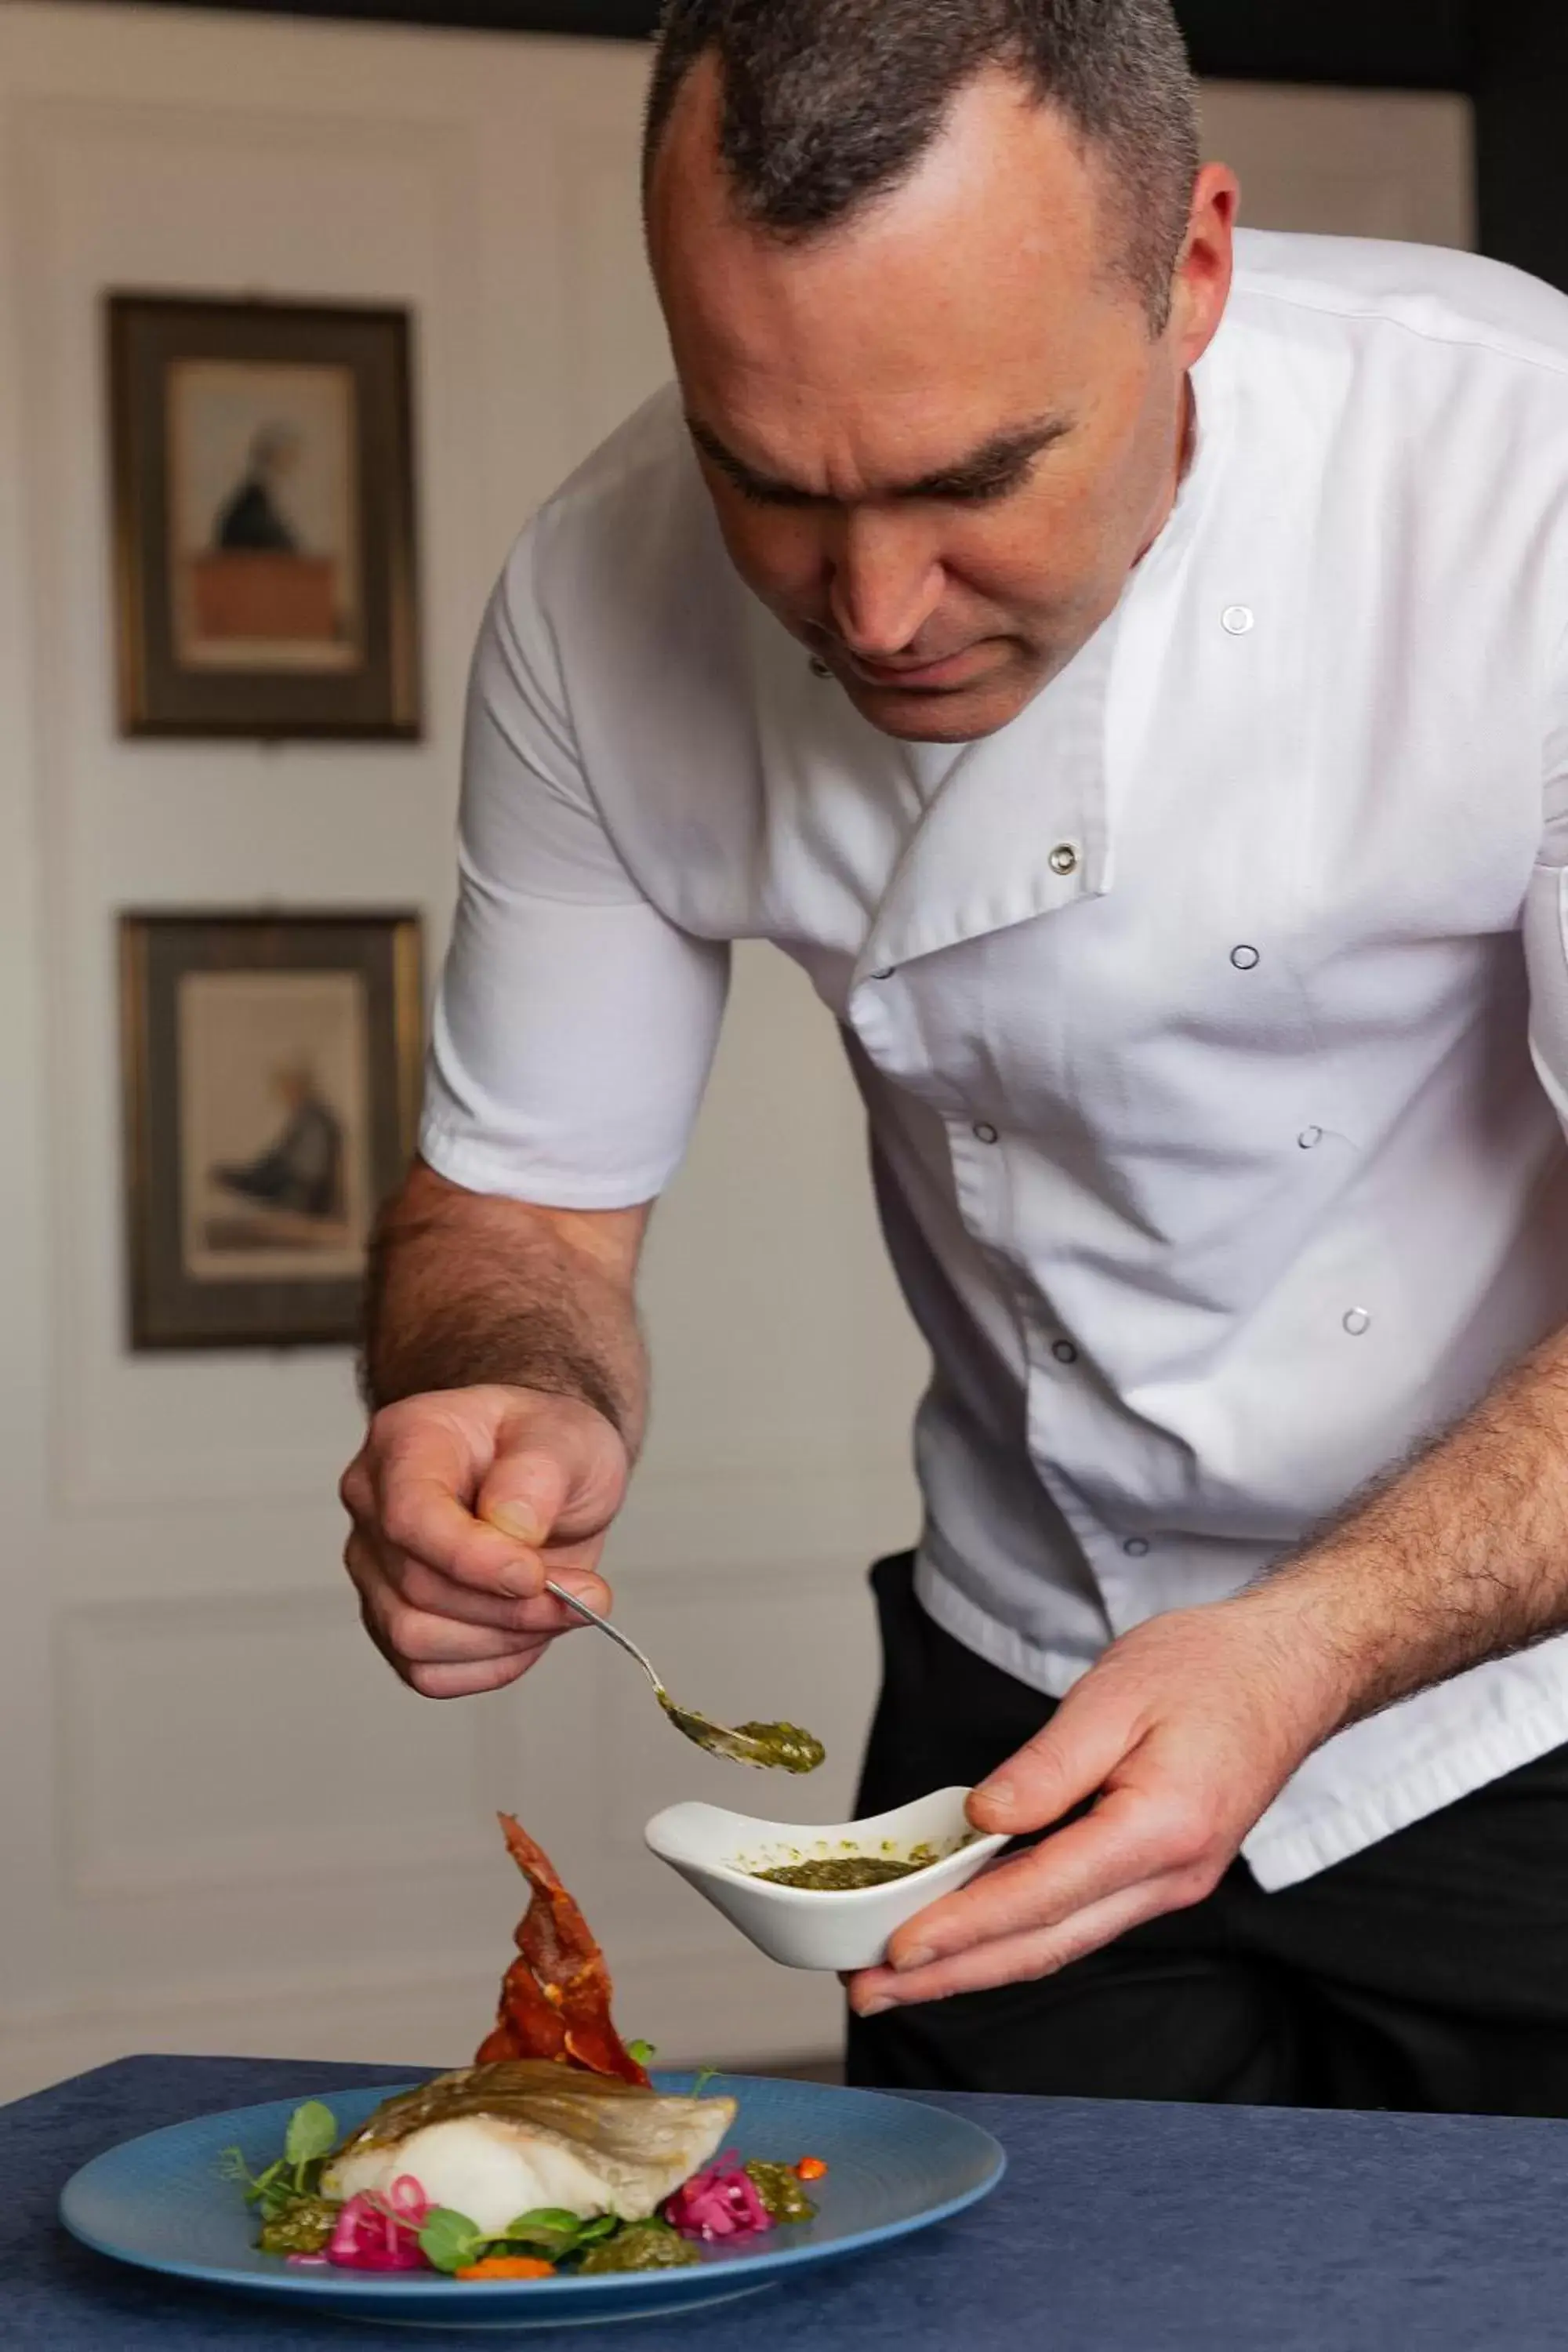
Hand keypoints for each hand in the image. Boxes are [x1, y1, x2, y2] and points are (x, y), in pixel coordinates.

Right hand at [340, 1384, 628, 1697]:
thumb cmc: (547, 1446)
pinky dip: (492, 1664)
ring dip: (506, 1638)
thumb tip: (512, 1528)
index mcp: (405, 1441)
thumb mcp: (567, 1436)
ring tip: (562, 1606)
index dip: (471, 1559)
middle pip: (417, 1586)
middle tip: (586, 1593)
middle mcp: (372, 1504)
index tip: (535, 1574)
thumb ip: (539, 1474)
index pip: (410, 1516)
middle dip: (511, 1605)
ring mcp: (374, 1567)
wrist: (547, 1478)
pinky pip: (428, 1672)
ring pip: (415, 1639)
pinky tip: (530, 1630)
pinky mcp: (391, 1620)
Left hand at [847, 1591, 1349, 2015]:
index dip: (965, 1926)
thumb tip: (983, 1821)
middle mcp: (1171, 1876)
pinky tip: (968, 1935)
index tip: (899, 1947)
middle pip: (1045, 1944)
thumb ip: (1048, 1766)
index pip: (1043, 1894)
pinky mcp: (1160, 1877)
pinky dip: (1016, 1934)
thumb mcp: (1118, 1691)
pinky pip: (1078, 1918)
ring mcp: (1169, 1885)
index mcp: (1163, 1829)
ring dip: (978, 1963)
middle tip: (871, 1990)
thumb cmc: (1211, 1670)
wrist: (1290, 1672)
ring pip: (1060, 1941)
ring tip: (900, 1975)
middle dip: (952, 1974)